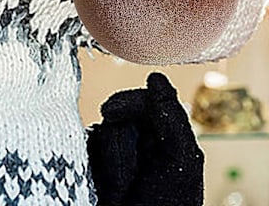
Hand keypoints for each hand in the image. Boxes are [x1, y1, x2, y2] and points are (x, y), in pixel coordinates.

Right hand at [87, 72, 203, 205]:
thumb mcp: (179, 160)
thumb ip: (171, 117)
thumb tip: (155, 76)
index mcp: (167, 136)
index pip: (144, 100)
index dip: (127, 103)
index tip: (108, 111)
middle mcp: (142, 142)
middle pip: (119, 113)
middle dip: (119, 142)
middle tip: (128, 176)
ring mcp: (118, 155)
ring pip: (103, 133)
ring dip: (110, 161)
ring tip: (119, 191)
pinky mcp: (98, 167)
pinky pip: (89, 150)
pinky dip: (94, 166)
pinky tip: (105, 188)